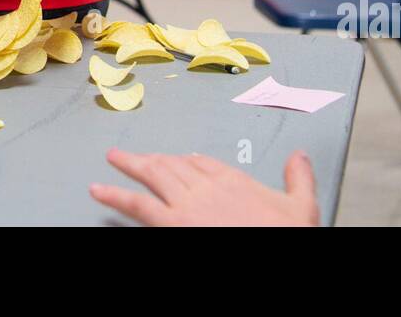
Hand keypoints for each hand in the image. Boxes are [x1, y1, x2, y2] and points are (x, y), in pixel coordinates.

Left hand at [90, 148, 320, 226]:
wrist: (277, 246)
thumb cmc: (284, 234)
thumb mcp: (301, 206)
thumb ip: (298, 178)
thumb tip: (299, 156)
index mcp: (233, 181)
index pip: (203, 163)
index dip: (188, 160)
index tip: (179, 158)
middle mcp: (205, 188)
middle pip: (173, 165)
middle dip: (151, 159)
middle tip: (132, 154)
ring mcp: (186, 206)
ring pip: (152, 178)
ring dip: (130, 166)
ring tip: (113, 159)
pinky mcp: (172, 224)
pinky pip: (137, 206)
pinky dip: (115, 196)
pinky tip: (99, 191)